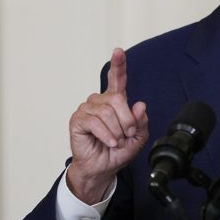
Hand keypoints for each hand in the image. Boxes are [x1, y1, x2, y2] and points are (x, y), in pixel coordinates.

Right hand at [67, 48, 148, 203]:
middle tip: (127, 135)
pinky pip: (96, 122)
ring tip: (115, 141)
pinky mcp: (78, 120)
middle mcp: (100, 101)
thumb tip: (139, 105)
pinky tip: (108, 142)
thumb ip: (141, 121)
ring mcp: (87, 109)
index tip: (118, 51)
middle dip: (127, 120)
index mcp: (115, 101)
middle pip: (117, 99)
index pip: (117, 79)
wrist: (102, 168)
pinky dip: (106, 135)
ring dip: (117, 131)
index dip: (118, 64)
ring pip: (107, 112)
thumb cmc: (117, 151)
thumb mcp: (137, 137)